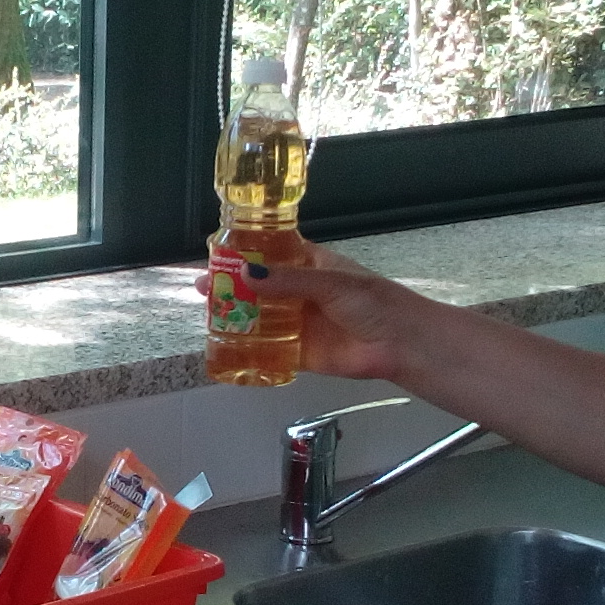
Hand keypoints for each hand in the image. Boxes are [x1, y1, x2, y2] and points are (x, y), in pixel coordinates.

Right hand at [229, 256, 431, 382]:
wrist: (400, 344)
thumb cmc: (374, 303)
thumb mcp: (331, 283)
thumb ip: (289, 280)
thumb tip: (247, 274)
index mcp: (311, 264)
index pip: (272, 252)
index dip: (245, 252)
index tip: (217, 251)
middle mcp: (301, 291)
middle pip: (259, 286)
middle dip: (232, 286)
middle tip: (204, 288)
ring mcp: (299, 322)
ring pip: (260, 317)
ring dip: (236, 316)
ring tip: (209, 314)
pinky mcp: (300, 352)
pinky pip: (269, 351)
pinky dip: (250, 349)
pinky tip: (226, 347)